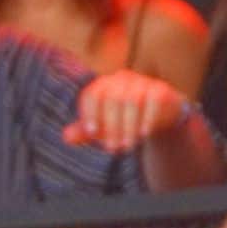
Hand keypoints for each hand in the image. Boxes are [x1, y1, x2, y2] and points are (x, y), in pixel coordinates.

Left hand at [62, 70, 189, 153]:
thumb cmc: (122, 119)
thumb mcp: (102, 126)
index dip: (90, 112)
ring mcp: (142, 82)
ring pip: (132, 101)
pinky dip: (147, 118)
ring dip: (129, 126)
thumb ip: (84, 131)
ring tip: (127, 146)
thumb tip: (66, 137)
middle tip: (112, 148)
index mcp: (103, 85)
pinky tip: (143, 134)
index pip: (92, 94)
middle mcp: (121, 79)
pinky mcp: (160, 89)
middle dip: (111, 126)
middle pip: (112, 99)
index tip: (91, 133)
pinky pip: (153, 101)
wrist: (157, 115)